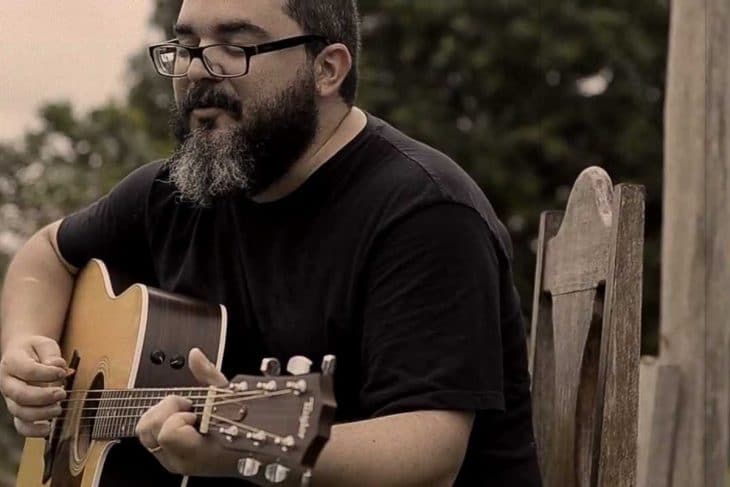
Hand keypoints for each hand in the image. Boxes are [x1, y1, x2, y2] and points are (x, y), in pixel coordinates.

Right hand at [0, 335, 67, 436]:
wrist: (23, 355)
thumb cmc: (36, 350)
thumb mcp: (44, 344)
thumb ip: (51, 354)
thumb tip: (57, 365)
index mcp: (12, 363)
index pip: (27, 370)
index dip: (47, 374)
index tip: (62, 373)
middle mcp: (7, 382)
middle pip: (20, 395)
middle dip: (43, 397)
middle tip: (62, 393)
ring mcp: (10, 398)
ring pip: (20, 412)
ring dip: (41, 413)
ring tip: (58, 409)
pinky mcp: (18, 410)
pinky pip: (20, 425)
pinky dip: (32, 430)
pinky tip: (48, 428)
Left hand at [135, 348, 238, 476]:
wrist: (246, 454)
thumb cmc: (243, 427)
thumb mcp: (229, 397)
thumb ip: (208, 375)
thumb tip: (195, 355)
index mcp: (197, 451)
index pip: (169, 433)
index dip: (179, 414)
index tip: (194, 411)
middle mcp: (179, 460)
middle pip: (148, 428)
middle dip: (166, 409)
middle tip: (188, 408)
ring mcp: (170, 461)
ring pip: (143, 431)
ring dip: (161, 415)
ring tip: (183, 414)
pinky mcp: (165, 459)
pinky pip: (148, 436)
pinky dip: (160, 422)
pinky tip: (179, 421)